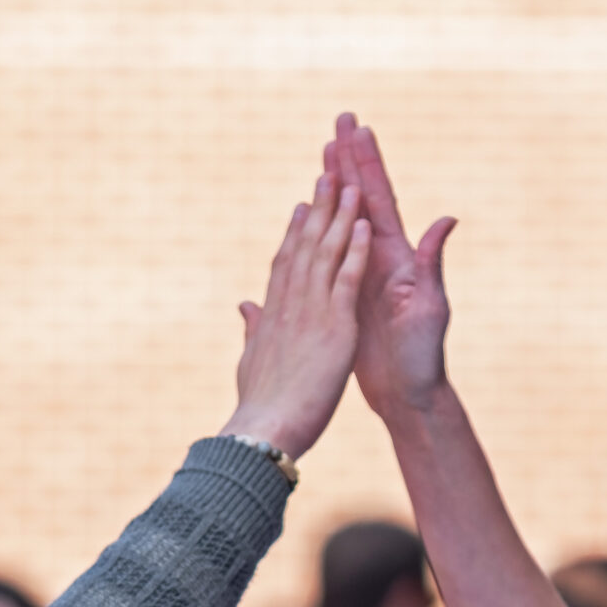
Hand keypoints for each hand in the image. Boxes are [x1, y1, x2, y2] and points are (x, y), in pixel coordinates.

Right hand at [217, 165, 369, 459]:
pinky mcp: (332, 326)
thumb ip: (254, 329)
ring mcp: (310, 312)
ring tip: (347, 183)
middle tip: (325, 173)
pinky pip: (346, 279)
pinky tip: (362, 225)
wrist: (265, 433)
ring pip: (326, 253)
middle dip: (317, 209)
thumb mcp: (253, 361)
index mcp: (274, 315)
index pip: (286, 264)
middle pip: (305, 246)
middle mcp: (290, 305)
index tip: (300, 207)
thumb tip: (245, 307)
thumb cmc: (259, 408)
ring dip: (338, 216)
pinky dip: (354, 250)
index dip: (295, 233)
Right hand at [327, 113, 456, 417]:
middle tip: (339, 120)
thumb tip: (446, 219)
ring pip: (342, 220)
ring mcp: (360, 275)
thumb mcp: (430, 306)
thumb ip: (431, 262)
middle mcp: (378, 259)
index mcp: (394, 257)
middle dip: (348, 159)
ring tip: (324, 151)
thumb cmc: (423, 356)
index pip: (378, 197)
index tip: (356, 128)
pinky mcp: (346, 296)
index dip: (365, 162)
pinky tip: (310, 213)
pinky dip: (320, 231)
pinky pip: (329, 256)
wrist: (407, 394)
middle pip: (359, 198)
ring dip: (334, 185)